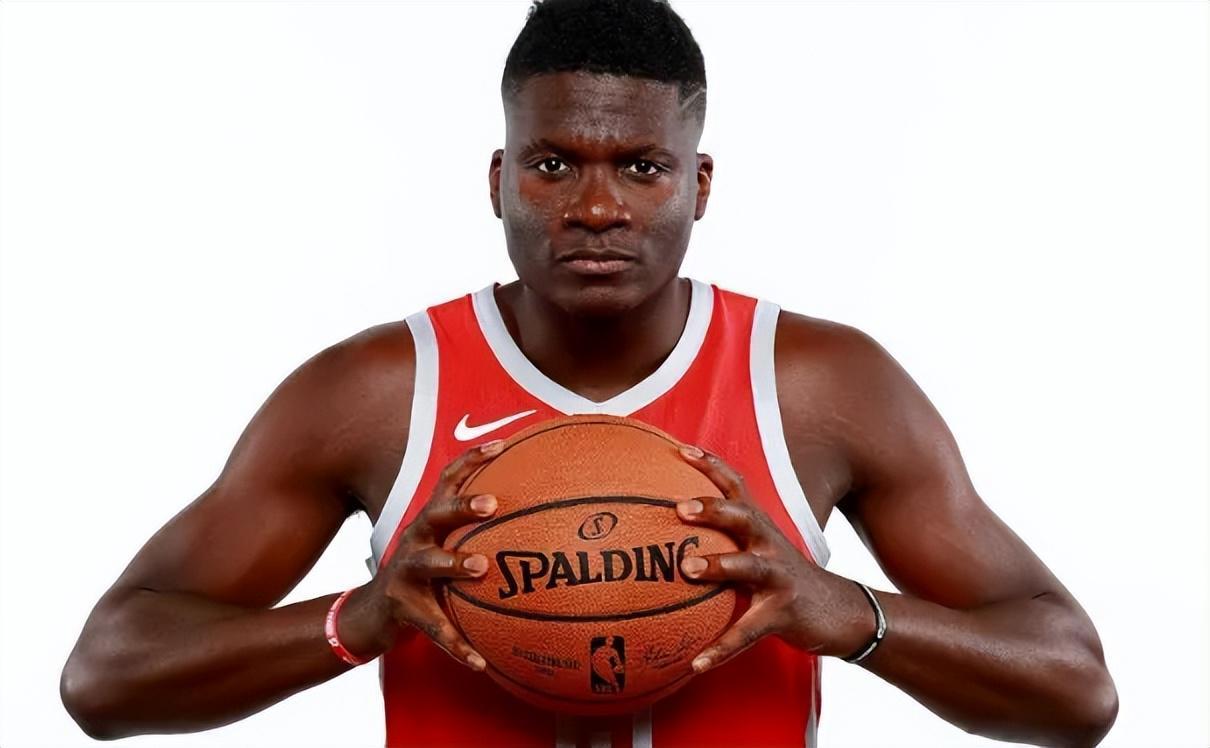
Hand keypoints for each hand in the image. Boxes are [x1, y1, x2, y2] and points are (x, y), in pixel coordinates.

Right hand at [340, 440, 504, 669]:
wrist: (370, 616)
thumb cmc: (421, 577)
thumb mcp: (441, 548)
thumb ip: (475, 533)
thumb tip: (533, 521)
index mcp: (429, 523)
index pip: (448, 480)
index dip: (472, 460)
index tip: (502, 445)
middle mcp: (415, 540)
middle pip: (436, 514)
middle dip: (462, 506)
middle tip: (491, 504)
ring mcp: (405, 574)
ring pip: (430, 564)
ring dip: (454, 563)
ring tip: (480, 567)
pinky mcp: (403, 609)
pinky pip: (435, 627)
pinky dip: (458, 645)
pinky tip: (480, 661)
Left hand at [675, 445, 874, 671]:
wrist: (845, 613)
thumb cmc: (789, 579)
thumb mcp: (763, 550)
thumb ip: (729, 538)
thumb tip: (677, 526)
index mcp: (761, 528)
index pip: (736, 487)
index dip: (711, 465)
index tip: (681, 449)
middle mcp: (770, 546)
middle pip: (742, 517)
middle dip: (713, 509)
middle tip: (680, 508)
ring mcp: (778, 579)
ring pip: (746, 568)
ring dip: (715, 567)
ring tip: (685, 569)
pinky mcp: (782, 614)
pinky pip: (746, 632)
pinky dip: (720, 648)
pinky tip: (697, 663)